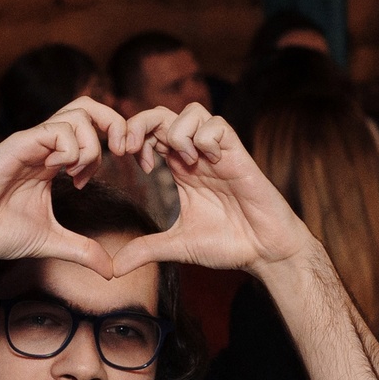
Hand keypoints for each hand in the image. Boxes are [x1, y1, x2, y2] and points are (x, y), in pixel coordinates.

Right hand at [0, 97, 122, 273]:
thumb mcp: (50, 241)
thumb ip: (82, 250)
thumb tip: (111, 272)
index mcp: (53, 159)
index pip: (93, 127)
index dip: (116, 142)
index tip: (123, 169)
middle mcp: (44, 145)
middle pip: (88, 106)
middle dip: (115, 125)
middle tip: (122, 155)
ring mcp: (31, 142)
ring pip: (78, 114)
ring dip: (92, 144)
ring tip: (80, 173)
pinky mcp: (17, 145)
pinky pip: (55, 131)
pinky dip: (70, 149)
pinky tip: (61, 172)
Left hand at [110, 105, 315, 274]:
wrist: (265, 252)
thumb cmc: (229, 244)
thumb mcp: (177, 245)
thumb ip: (145, 250)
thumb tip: (113, 269)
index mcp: (180, 170)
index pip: (150, 133)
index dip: (132, 137)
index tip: (123, 159)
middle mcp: (197, 155)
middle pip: (164, 113)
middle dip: (142, 123)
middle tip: (130, 148)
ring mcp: (218, 153)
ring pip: (192, 110)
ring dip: (176, 131)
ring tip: (181, 161)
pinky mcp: (238, 155)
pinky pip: (217, 125)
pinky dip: (205, 138)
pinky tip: (207, 162)